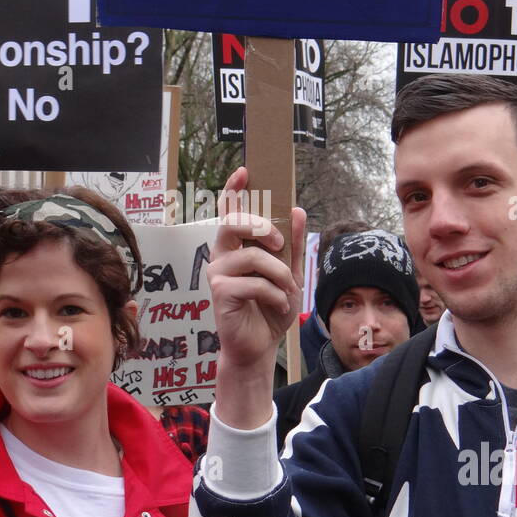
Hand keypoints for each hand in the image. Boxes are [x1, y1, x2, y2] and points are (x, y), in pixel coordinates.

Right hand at [206, 167, 305, 368]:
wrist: (260, 345)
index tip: (245, 171)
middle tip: (280, 243)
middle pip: (233, 223)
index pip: (230, 211)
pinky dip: (274, 293)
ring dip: (278, 273)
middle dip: (261, 227)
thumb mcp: (290, 273)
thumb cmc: (270, 309)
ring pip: (252, 256)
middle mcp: (222, 255)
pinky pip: (253, 282)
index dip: (234, 189)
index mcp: (237, 247)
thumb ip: (294, 244)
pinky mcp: (219, 292)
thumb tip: (298, 211)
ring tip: (286, 290)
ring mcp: (217, 273)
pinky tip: (277, 303)